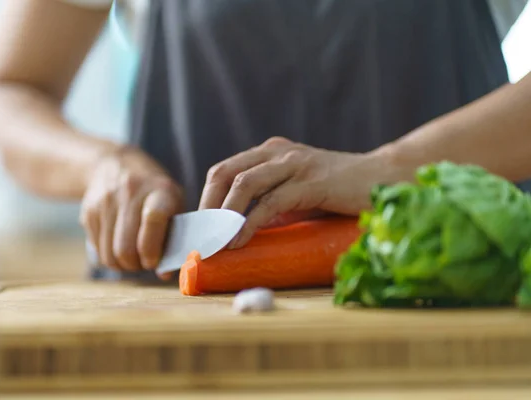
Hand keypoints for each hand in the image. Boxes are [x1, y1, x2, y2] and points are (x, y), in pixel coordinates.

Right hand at [80, 146, 183, 274]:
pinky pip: (97, 249)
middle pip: (126, 247)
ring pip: (109, 254)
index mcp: (159, 191)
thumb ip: (174, 236)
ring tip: (133, 257)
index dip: (152, 248)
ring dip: (122, 265)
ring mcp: (105, 202)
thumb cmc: (154, 192)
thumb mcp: (173, 202)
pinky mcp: (88, 212)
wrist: (115, 165)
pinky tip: (119, 247)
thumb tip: (165, 274)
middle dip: (136, 265)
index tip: (154, 262)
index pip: (153, 219)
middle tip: (145, 263)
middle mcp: (130, 193)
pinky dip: (109, 257)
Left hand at [199, 137, 385, 247]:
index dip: (205, 199)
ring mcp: (295, 164)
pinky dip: (249, 223)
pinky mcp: (312, 182)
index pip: (224, 170)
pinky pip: (271, 202)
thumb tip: (239, 233)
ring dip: (222, 216)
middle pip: (224, 173)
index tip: (197, 229)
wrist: (385, 177)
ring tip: (212, 243)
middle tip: (198, 237)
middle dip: (205, 207)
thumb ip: (271, 205)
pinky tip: (238, 241)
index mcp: (270, 152)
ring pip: (243, 184)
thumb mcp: (297, 195)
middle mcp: (278, 152)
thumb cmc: (339, 191)